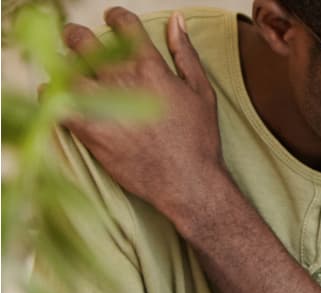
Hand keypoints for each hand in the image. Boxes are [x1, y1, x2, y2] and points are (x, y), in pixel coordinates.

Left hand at [61, 8, 224, 220]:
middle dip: (75, 36)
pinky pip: (52, 101)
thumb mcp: (202, 91)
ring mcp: (102, 103)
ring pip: (62, 67)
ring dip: (62, 66)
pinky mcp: (87, 128)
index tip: (113, 20)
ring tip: (69, 73)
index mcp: (150, 67)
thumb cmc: (199, 139)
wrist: (187, 181)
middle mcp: (122, 79)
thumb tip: (176, 20)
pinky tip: (61, 99)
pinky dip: (51, 95)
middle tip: (76, 41)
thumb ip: (186, 53)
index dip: (115, 17)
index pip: (123, 24)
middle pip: (81, 40)